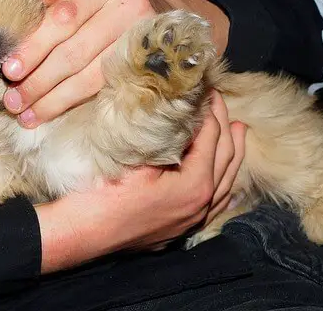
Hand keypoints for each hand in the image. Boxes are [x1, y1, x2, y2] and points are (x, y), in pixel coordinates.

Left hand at [2, 0, 229, 127]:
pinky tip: (47, 113)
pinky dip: (71, 103)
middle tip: (11, 100)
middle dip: (38, 79)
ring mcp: (140, 42)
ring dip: (52, 99)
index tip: (9, 70)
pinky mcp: (143, 68)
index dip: (35, 45)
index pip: (65, 16)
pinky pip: (102, 89)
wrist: (155, 13)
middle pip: (75, 51)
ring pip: (89, 76)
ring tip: (23, 114)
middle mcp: (128, 10)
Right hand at [36, 90, 246, 273]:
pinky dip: (224, 184)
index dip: (211, 111)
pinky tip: (227, 177)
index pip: (212, 138)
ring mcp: (192, 220)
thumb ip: (166, 137)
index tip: (208, 90)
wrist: (83, 231)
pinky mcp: (180, 227)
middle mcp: (201, 205)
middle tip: (220, 102)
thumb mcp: (137, 157)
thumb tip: (181, 112)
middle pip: (224, 158)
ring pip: (226, 183)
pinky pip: (215, 203)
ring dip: (232, 154)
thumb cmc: (106, 192)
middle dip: (225, 126)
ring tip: (239, 131)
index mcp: (195, 185)